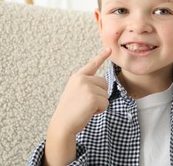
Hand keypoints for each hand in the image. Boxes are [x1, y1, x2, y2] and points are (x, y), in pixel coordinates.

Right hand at [44, 47, 110, 165]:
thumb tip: (102, 84)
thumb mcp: (76, 92)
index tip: (109, 49)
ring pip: (106, 94)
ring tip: (85, 108)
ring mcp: (87, 87)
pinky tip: (88, 112)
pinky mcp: (93, 98)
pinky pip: (106, 103)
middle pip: (104, 83)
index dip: (101, 56)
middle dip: (100, 95)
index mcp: (77, 77)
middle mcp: (82, 79)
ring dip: (99, 104)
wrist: (63, 124)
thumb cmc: (70, 111)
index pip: (92, 65)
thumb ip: (87, 85)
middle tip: (85, 103)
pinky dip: (100, 110)